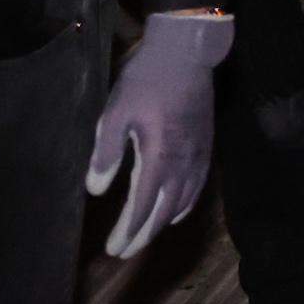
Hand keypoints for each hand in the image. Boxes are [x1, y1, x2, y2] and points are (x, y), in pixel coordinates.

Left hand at [85, 11, 234, 256]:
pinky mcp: (206, 144)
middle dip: (144, 235)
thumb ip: (106, 153)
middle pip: (164, 211)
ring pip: (183, 201)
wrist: (188, 52)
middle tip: (125, 251)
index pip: (142, 207)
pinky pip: (198, 186)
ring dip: (163, 223)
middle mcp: (182, 163)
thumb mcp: (116, 112)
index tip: (113, 249)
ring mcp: (198, 154)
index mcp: (158, 157)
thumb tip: (97, 190)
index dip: (128, 231)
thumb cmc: (147, 80)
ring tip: (146, 235)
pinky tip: (177, 209)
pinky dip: (185, 205)